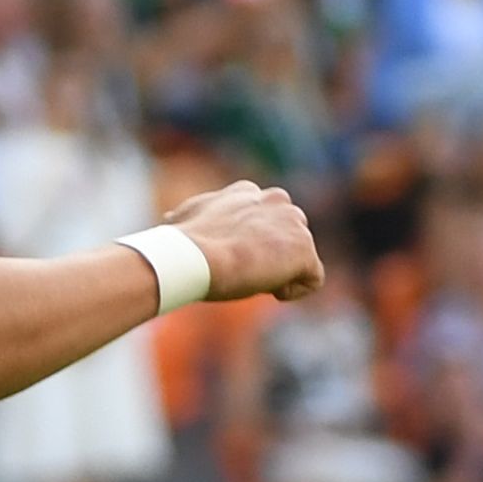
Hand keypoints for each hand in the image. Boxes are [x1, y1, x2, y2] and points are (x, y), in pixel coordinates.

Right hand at [165, 180, 323, 302]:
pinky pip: (311, 279)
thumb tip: (171, 219)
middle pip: (288, 235)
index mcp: (247, 191)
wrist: (196, 256)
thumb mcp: (183, 220)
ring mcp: (294, 223)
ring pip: (299, 256)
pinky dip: (291, 290)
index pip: (264, 216)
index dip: (253, 240)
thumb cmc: (185, 242)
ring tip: (252, 277)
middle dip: (273, 254)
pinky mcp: (305, 250)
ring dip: (280, 271)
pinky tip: (267, 289)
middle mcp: (275, 200)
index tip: (234, 254)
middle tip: (245, 270)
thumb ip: (191, 216)